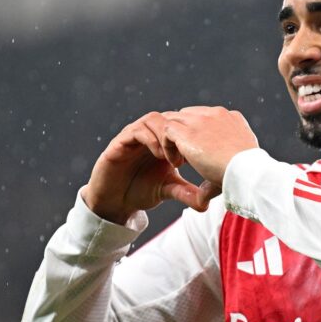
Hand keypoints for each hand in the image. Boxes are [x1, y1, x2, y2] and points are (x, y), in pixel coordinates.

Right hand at [81, 112, 211, 223]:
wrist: (114, 202)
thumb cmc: (140, 191)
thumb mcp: (168, 190)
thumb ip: (186, 192)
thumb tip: (206, 205)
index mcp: (162, 140)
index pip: (180, 124)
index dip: (192, 133)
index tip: (201, 153)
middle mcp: (148, 134)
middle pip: (168, 116)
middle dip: (180, 132)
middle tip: (188, 154)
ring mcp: (133, 136)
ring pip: (152, 119)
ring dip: (165, 134)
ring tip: (172, 156)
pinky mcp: (118, 143)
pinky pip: (134, 131)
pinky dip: (149, 139)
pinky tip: (159, 155)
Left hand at [163, 106, 259, 189]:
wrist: (247, 171)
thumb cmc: (245, 174)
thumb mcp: (233, 168)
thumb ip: (215, 175)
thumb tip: (203, 200)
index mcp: (230, 119)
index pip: (203, 117)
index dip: (195, 134)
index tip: (197, 156)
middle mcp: (215, 114)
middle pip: (187, 115)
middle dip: (182, 134)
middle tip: (184, 160)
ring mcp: (201, 120)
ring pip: (174, 120)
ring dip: (172, 140)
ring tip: (177, 162)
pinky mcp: (189, 131)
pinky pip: (166, 129)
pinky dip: (166, 145)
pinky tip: (175, 163)